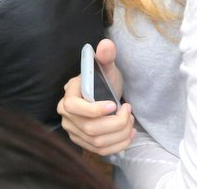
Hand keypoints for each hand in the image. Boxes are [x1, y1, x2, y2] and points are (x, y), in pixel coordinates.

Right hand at [58, 39, 136, 155]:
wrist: (103, 95)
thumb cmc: (104, 81)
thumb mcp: (106, 67)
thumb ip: (106, 56)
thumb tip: (106, 45)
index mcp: (69, 95)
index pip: (75, 107)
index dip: (95, 110)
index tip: (115, 105)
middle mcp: (66, 115)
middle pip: (90, 128)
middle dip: (117, 123)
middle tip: (129, 113)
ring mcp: (73, 130)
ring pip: (97, 141)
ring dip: (120, 134)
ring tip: (130, 122)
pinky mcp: (83, 142)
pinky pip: (100, 150)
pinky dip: (118, 145)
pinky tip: (128, 134)